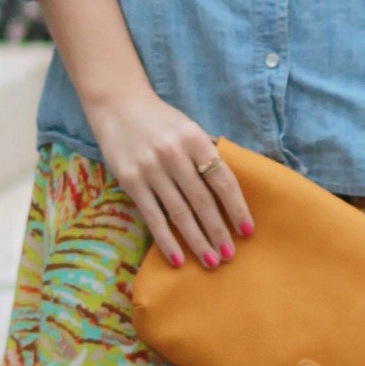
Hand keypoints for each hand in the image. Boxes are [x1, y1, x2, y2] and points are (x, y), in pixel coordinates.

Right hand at [82, 87, 254, 269]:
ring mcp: (151, 169)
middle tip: (230, 255)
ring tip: (211, 261)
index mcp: (195, 139)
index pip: (222, 179)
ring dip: (197, 240)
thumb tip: (229, 190)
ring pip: (179, 213)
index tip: (247, 231)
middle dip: (218, 231)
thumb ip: (206, 154)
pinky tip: (177, 259)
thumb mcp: (189, 128)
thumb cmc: (160, 120)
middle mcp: (174, 154)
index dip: (236, 208)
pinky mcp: (131, 181)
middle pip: (202, 201)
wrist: (117, 104)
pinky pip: (152, 217)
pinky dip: (166, 240)